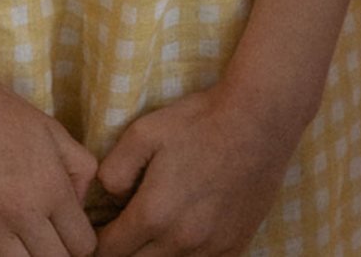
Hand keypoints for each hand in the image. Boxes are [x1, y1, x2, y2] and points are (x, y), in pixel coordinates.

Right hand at [0, 63, 96, 256]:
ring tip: (24, 244)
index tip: (74, 236)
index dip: (82, 243)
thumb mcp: (54, 132)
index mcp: (52, 189)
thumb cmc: (4, 114)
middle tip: (50, 240)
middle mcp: (22, 214)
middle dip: (58, 254)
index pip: (81, 244)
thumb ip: (79, 168)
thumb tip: (80, 202)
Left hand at [93, 84, 298, 256]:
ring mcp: (211, 247)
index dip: (99, 240)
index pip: (107, 252)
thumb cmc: (202, 120)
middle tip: (129, 226)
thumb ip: (112, 171)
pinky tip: (187, 232)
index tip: (103, 226)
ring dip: (155, 253)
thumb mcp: (144, 131)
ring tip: (159, 226)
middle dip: (125, 249)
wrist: (261, 118)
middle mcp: (180, 240)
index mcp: (153, 214)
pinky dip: (187, 255)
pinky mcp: (234, 246)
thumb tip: (108, 199)